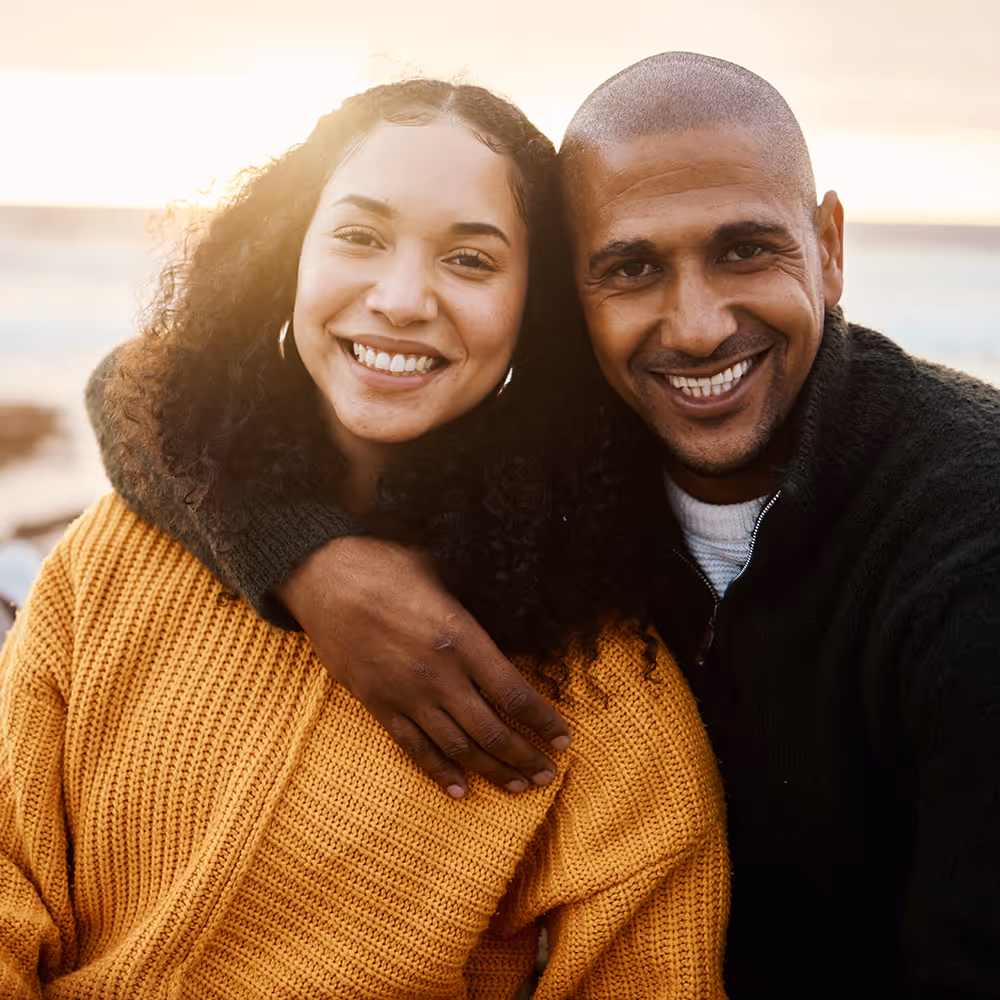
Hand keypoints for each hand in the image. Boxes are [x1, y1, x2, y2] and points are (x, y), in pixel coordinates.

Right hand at [276, 535, 571, 797]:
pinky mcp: (377, 704)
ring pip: (458, 746)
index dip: (542, 721)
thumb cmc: (386, 565)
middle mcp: (438, 673)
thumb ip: (471, 602)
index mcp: (460, 636)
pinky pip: (414, 748)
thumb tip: (504, 608)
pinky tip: (460, 789)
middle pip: (491, 729)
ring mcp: (406, 693)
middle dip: (525, 756)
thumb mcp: (441, 573)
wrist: (323, 577)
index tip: (563, 738)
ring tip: (519, 787)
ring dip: (492, 771)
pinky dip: (439, 771)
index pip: (513, 692)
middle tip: (548, 775)